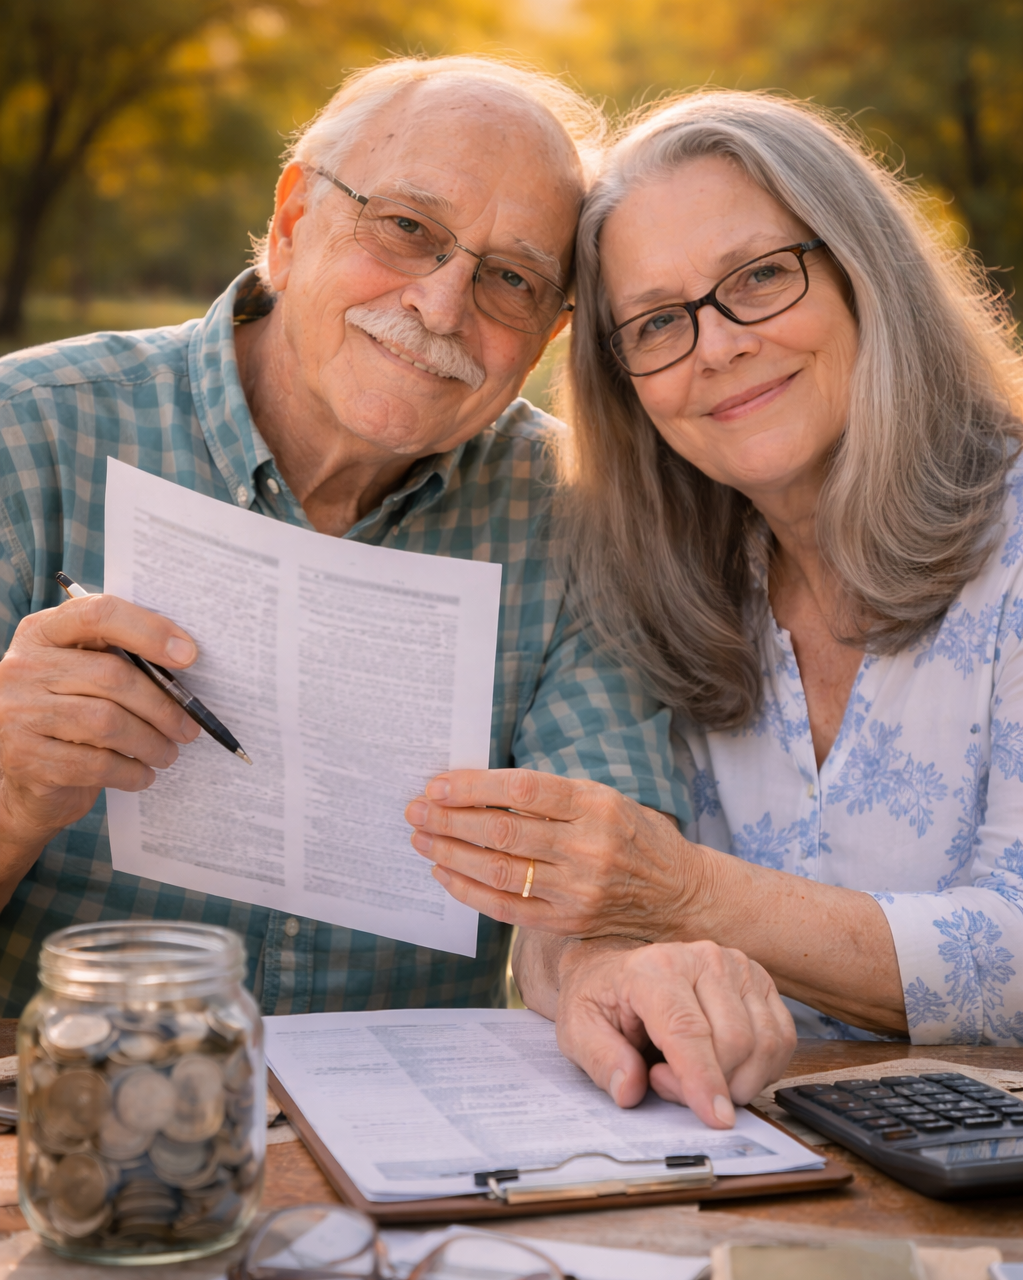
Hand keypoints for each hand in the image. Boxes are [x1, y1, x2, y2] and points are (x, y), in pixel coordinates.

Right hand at [0, 594, 200, 850]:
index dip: (149, 631)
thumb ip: (117, 658)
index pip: (98, 614)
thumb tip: (184, 658)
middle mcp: (22, 666)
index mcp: (42, 633)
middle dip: (162, 706)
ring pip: (106, 721)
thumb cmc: (68, 712)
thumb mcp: (80, 675)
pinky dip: (129, 771)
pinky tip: (143, 774)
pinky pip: (93, 763)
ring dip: (150, 742)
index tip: (189, 654)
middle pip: (112, 675)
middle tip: (188, 728)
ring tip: (168, 753)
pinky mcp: (23, 758)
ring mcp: (18, 713)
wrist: (23, 774)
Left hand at [405, 768, 695, 938]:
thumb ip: (548, 796)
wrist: (676, 891)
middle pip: (503, 832)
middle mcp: (588, 848)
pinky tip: (444, 873)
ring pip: (499, 871)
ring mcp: (578, 889)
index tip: (438, 784)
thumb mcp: (601, 798)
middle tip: (416, 810)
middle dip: (450, 820)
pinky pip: (506, 908)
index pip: (523, 789)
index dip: (474, 786)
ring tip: (421, 839)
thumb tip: (475, 788)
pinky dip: (469, 890)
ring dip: (451, 854)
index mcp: (596, 805)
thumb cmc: (630, 833)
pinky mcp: (568, 921)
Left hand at [553, 938, 795, 1126]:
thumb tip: (630, 1089)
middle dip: (710, 1084)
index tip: (716, 1119)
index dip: (703, 1079)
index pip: (688, 1030)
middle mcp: (703, 958)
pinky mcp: (760, 981)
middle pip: (734, 1041)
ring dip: (738, 1079)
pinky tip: (726, 1067)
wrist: (618, 969)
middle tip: (668, 1085)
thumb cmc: (602, 999)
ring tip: (693, 1073)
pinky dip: (761, 1068)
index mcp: (656, 967)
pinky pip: (782, 1039)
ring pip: (764, 1043)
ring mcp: (738, 966)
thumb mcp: (577, 1030)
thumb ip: (601, 1060)